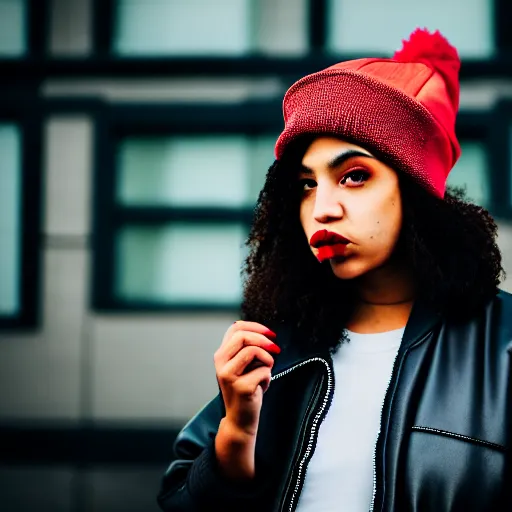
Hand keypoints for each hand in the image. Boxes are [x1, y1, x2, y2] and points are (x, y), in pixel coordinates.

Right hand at [213, 321, 279, 479]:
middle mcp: (220, 363)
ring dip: (267, 359)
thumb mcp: (244, 365)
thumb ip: (248, 348)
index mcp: (221, 354)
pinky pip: (263, 370)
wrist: (240, 420)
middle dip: (264, 340)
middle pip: (243, 336)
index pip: (235, 328)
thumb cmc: (246, 389)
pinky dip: (268, 377)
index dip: (255, 326)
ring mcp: (228, 375)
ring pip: (253, 351)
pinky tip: (263, 387)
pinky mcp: (241, 387)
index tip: (270, 333)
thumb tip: (264, 333)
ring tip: (266, 371)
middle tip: (275, 349)